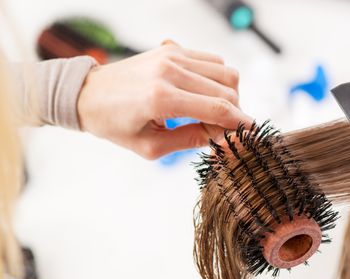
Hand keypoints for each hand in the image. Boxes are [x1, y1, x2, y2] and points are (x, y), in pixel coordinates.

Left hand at [77, 40, 251, 158]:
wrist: (88, 94)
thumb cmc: (115, 125)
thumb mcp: (151, 147)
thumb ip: (191, 140)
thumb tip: (223, 138)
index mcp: (162, 98)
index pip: (218, 109)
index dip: (240, 123)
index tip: (250, 134)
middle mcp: (170, 71)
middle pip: (227, 89)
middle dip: (234, 113)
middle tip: (221, 130)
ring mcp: (172, 56)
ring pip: (225, 72)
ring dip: (228, 95)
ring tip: (212, 112)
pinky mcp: (172, 49)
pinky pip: (212, 61)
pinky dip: (217, 79)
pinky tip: (203, 94)